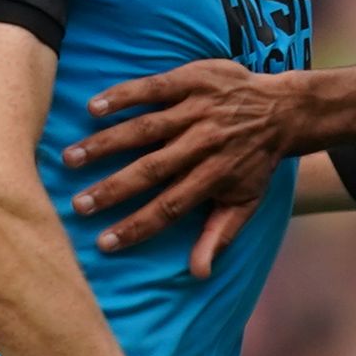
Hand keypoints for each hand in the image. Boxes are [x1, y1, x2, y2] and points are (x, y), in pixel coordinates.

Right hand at [61, 60, 290, 269]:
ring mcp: (197, 111)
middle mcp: (203, 145)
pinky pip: (154, 88)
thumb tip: (199, 274)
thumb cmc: (257, 161)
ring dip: (107, 143)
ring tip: (71, 158)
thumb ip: (220, 236)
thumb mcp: (246, 201)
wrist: (284, 109)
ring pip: (146, 129)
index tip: (104, 243)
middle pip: (151, 170)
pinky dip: (124, 96)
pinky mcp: (192, 81)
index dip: (137, 226)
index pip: (170, 207)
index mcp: (214, 176)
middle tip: (77, 205)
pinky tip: (94, 108)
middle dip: (113, 189)